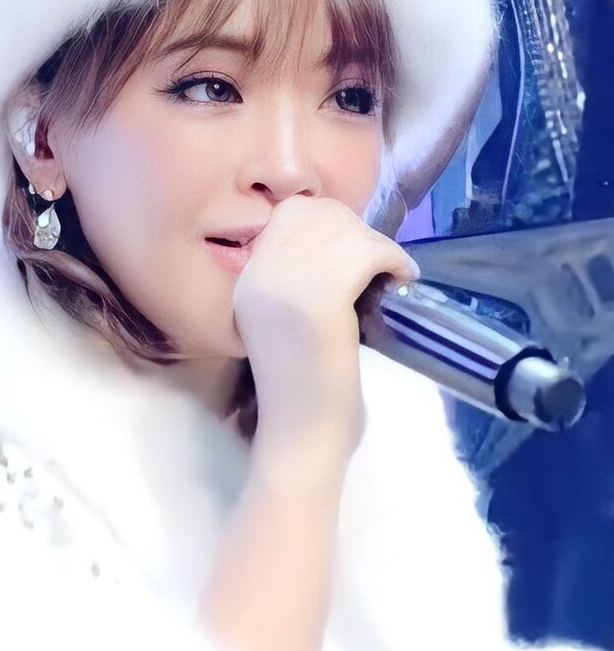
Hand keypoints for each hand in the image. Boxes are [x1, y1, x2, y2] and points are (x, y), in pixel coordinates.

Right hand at [233, 196, 418, 465]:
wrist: (302, 437)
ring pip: (345, 229)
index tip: (350, 245)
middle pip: (316, 213)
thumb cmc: (301, 391)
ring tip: (391, 271)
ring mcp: (287, 285)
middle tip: (375, 259)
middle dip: (354, 227)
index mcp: (248, 279)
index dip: (327, 222)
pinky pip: (368, 252)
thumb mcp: (282, 323)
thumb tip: (339, 244)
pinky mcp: (320, 301)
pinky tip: (402, 280)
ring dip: (377, 245)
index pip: (288, 215)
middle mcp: (260, 273)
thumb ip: (296, 282)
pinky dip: (394, 260)